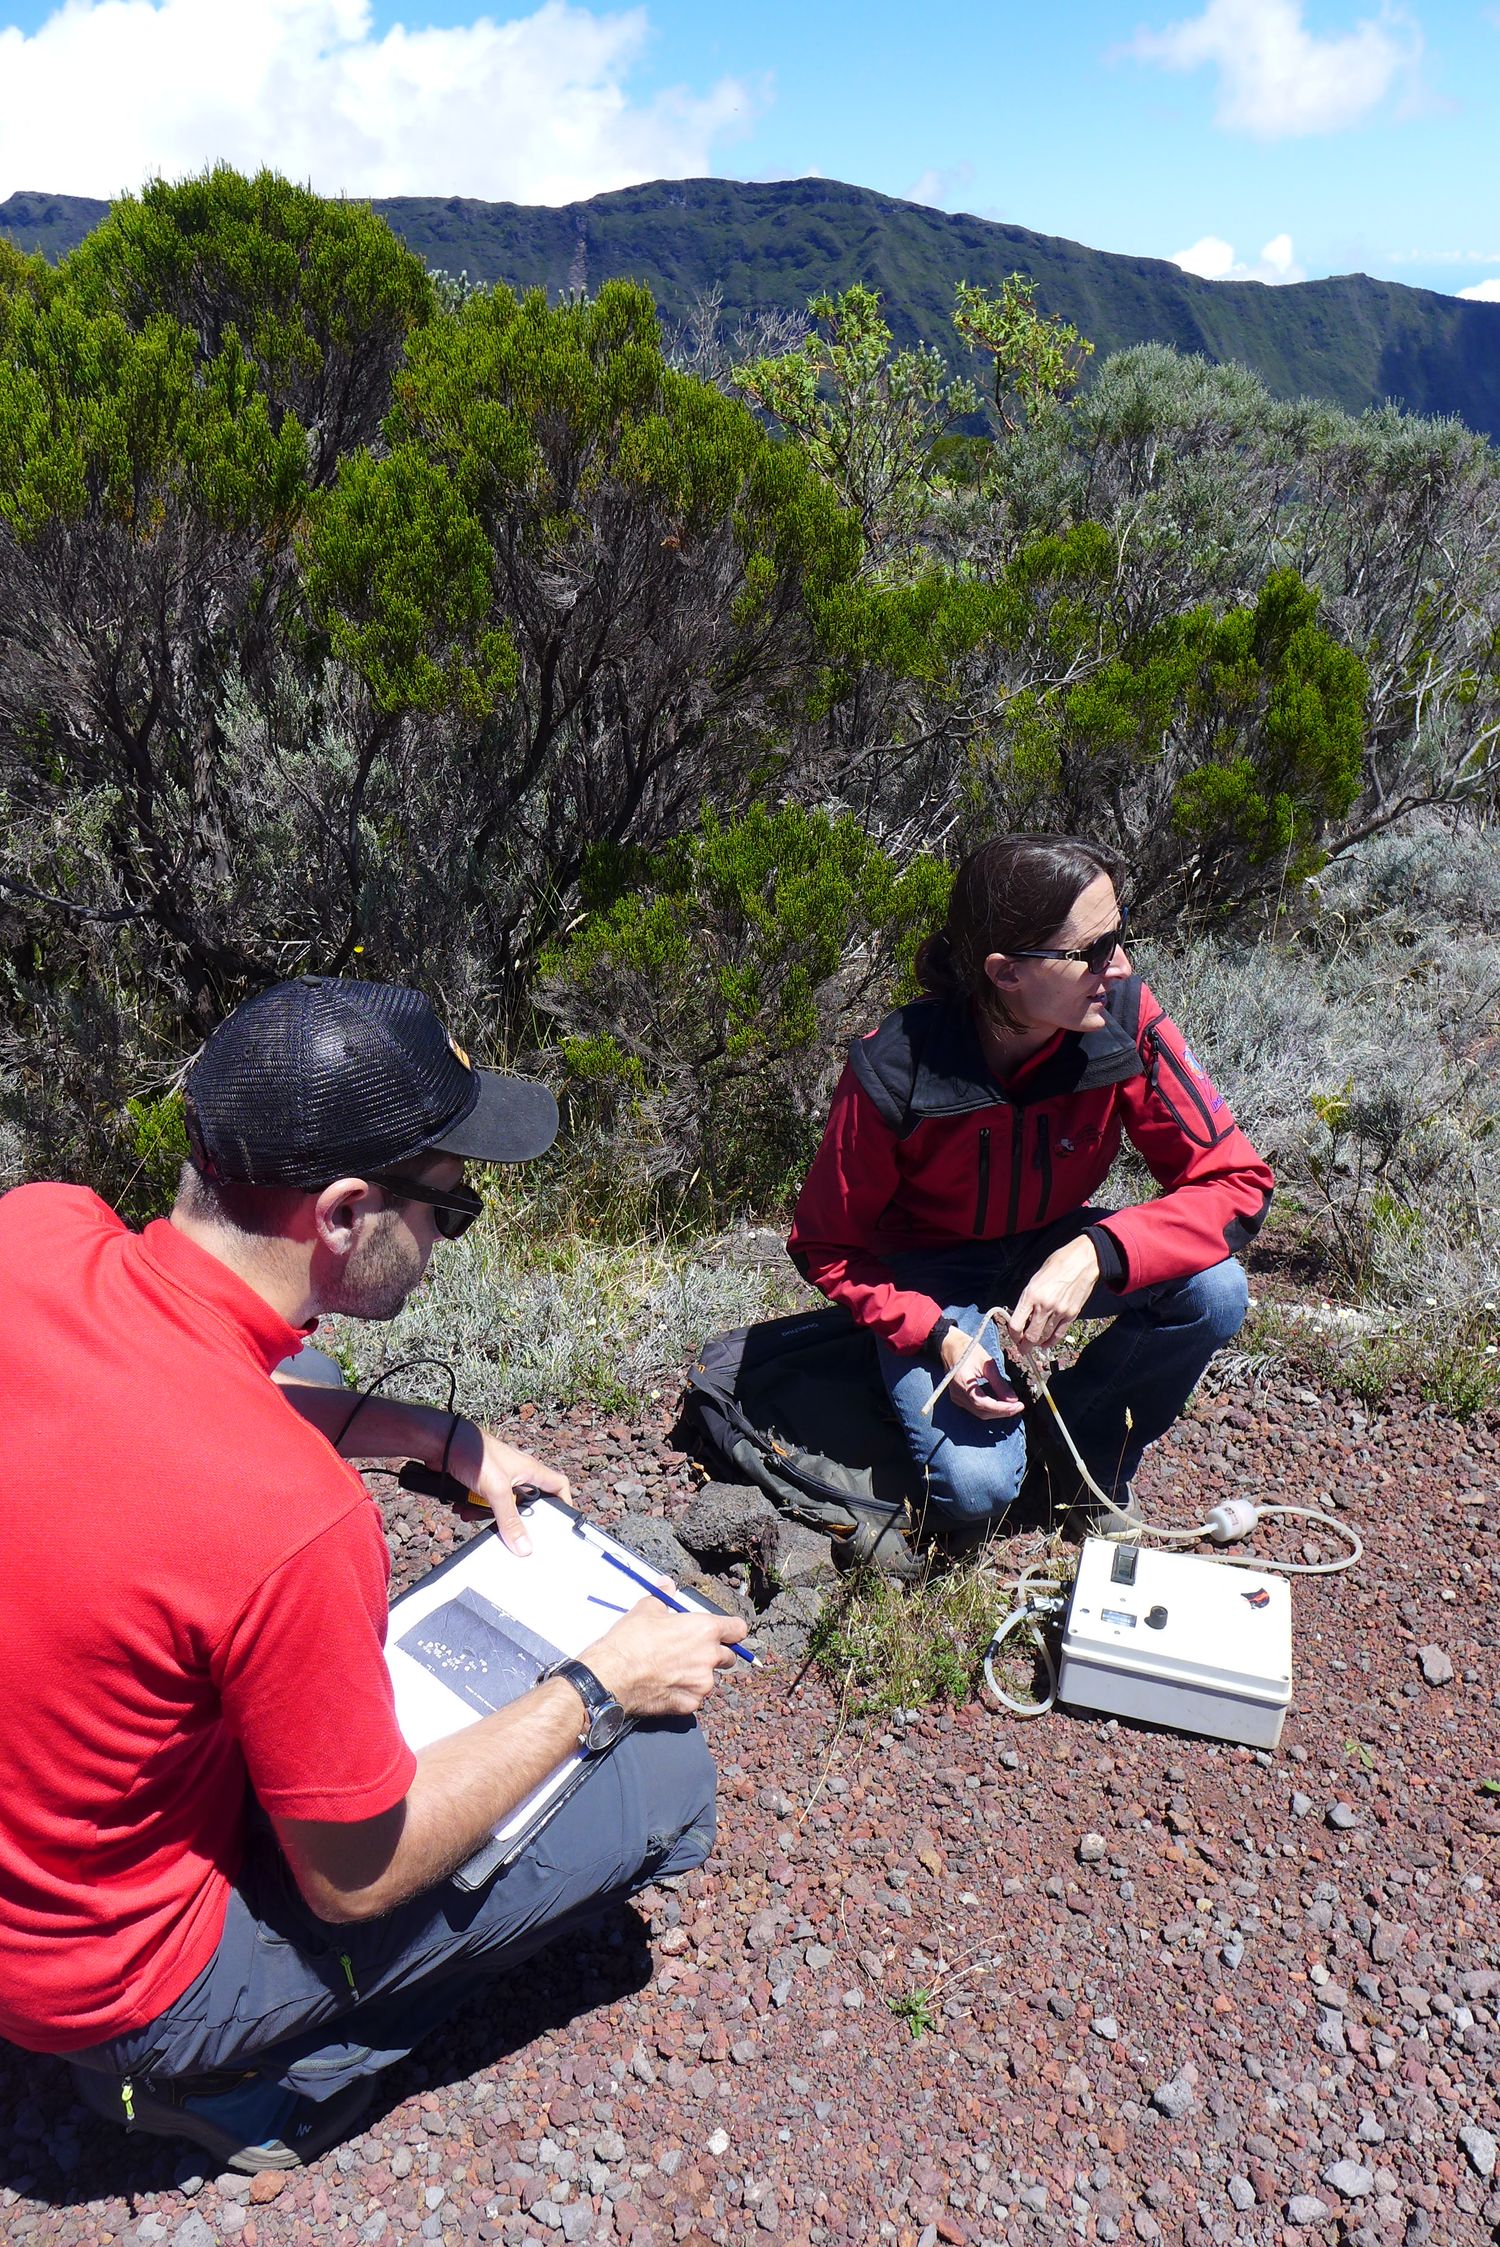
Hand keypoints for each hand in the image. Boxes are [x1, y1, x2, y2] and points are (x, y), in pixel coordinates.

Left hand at [448, 1420, 570, 1556]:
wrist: (440, 1442)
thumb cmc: (474, 1452)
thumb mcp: (496, 1490)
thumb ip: (510, 1520)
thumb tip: (524, 1547)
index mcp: (530, 1470)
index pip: (558, 1485)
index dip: (563, 1503)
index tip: (560, 1524)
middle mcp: (517, 1474)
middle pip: (527, 1503)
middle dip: (515, 1517)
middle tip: (509, 1529)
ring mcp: (498, 1478)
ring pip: (501, 1506)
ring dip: (487, 1513)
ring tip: (474, 1513)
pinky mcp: (479, 1482)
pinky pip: (482, 1503)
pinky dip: (473, 1507)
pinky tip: (463, 1508)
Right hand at [583, 1600, 742, 1716]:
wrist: (612, 1675)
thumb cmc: (630, 1642)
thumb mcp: (646, 1609)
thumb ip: (664, 1597)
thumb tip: (667, 1585)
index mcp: (705, 1630)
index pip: (738, 1629)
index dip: (731, 1630)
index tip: (726, 1632)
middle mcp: (709, 1657)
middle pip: (728, 1657)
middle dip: (715, 1654)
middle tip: (692, 1652)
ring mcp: (701, 1684)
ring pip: (709, 1679)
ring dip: (698, 1675)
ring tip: (673, 1670)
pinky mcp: (689, 1705)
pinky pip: (694, 1697)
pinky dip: (684, 1693)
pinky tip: (666, 1686)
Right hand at [938, 1323, 1021, 1422]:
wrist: (950, 1345)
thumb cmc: (968, 1350)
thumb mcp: (987, 1363)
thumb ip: (999, 1383)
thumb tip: (1013, 1399)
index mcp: (963, 1383)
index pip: (984, 1404)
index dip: (1002, 1408)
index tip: (1018, 1405)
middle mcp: (957, 1394)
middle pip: (982, 1412)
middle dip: (1002, 1412)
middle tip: (1018, 1406)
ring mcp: (956, 1397)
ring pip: (979, 1413)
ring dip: (996, 1411)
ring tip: (1012, 1405)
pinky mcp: (958, 1398)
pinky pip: (975, 1408)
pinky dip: (989, 1408)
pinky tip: (1000, 1402)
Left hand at [1007, 1236, 1101, 1352]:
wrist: (1082, 1261)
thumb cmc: (1057, 1265)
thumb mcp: (1035, 1278)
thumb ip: (1028, 1298)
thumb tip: (1022, 1315)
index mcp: (1031, 1295)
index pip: (1016, 1324)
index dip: (1012, 1335)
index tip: (1013, 1336)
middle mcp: (1044, 1306)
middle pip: (1030, 1336)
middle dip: (1024, 1346)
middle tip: (1021, 1349)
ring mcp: (1059, 1312)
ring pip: (1044, 1337)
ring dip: (1037, 1344)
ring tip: (1033, 1346)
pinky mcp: (1072, 1314)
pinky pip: (1059, 1334)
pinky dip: (1051, 1342)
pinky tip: (1046, 1344)